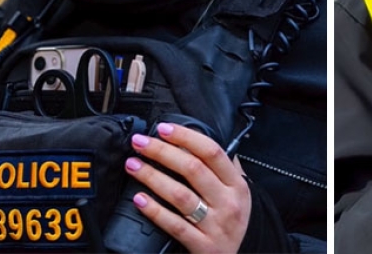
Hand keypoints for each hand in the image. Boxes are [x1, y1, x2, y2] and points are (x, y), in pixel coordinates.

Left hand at [125, 124, 250, 253]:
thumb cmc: (232, 220)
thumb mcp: (239, 191)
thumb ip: (225, 167)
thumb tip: (198, 140)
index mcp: (236, 184)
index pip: (211, 152)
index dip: (185, 137)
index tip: (163, 128)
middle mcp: (228, 202)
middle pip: (193, 169)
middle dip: (162, 152)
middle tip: (140, 143)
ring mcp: (215, 225)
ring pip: (180, 195)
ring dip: (152, 177)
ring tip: (133, 165)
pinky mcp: (202, 245)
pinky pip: (174, 225)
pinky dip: (155, 211)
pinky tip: (139, 199)